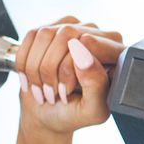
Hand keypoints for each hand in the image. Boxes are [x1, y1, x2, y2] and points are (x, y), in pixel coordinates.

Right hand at [14, 16, 124, 140]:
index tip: (69, 90)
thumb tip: (81, 50)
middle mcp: (100, 36)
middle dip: (53, 69)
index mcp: (118, 54)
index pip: (92, 42)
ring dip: (38, 67)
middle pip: (67, 35)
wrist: (49, 114)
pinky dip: (26, 62)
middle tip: (55, 94)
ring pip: (46, 33)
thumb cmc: (75, 113)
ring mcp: (75, 29)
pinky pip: (32, 35)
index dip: (74, 65)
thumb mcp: (92, 109)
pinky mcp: (52, 29)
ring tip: (45, 89)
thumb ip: (95, 83)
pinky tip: (33, 79)